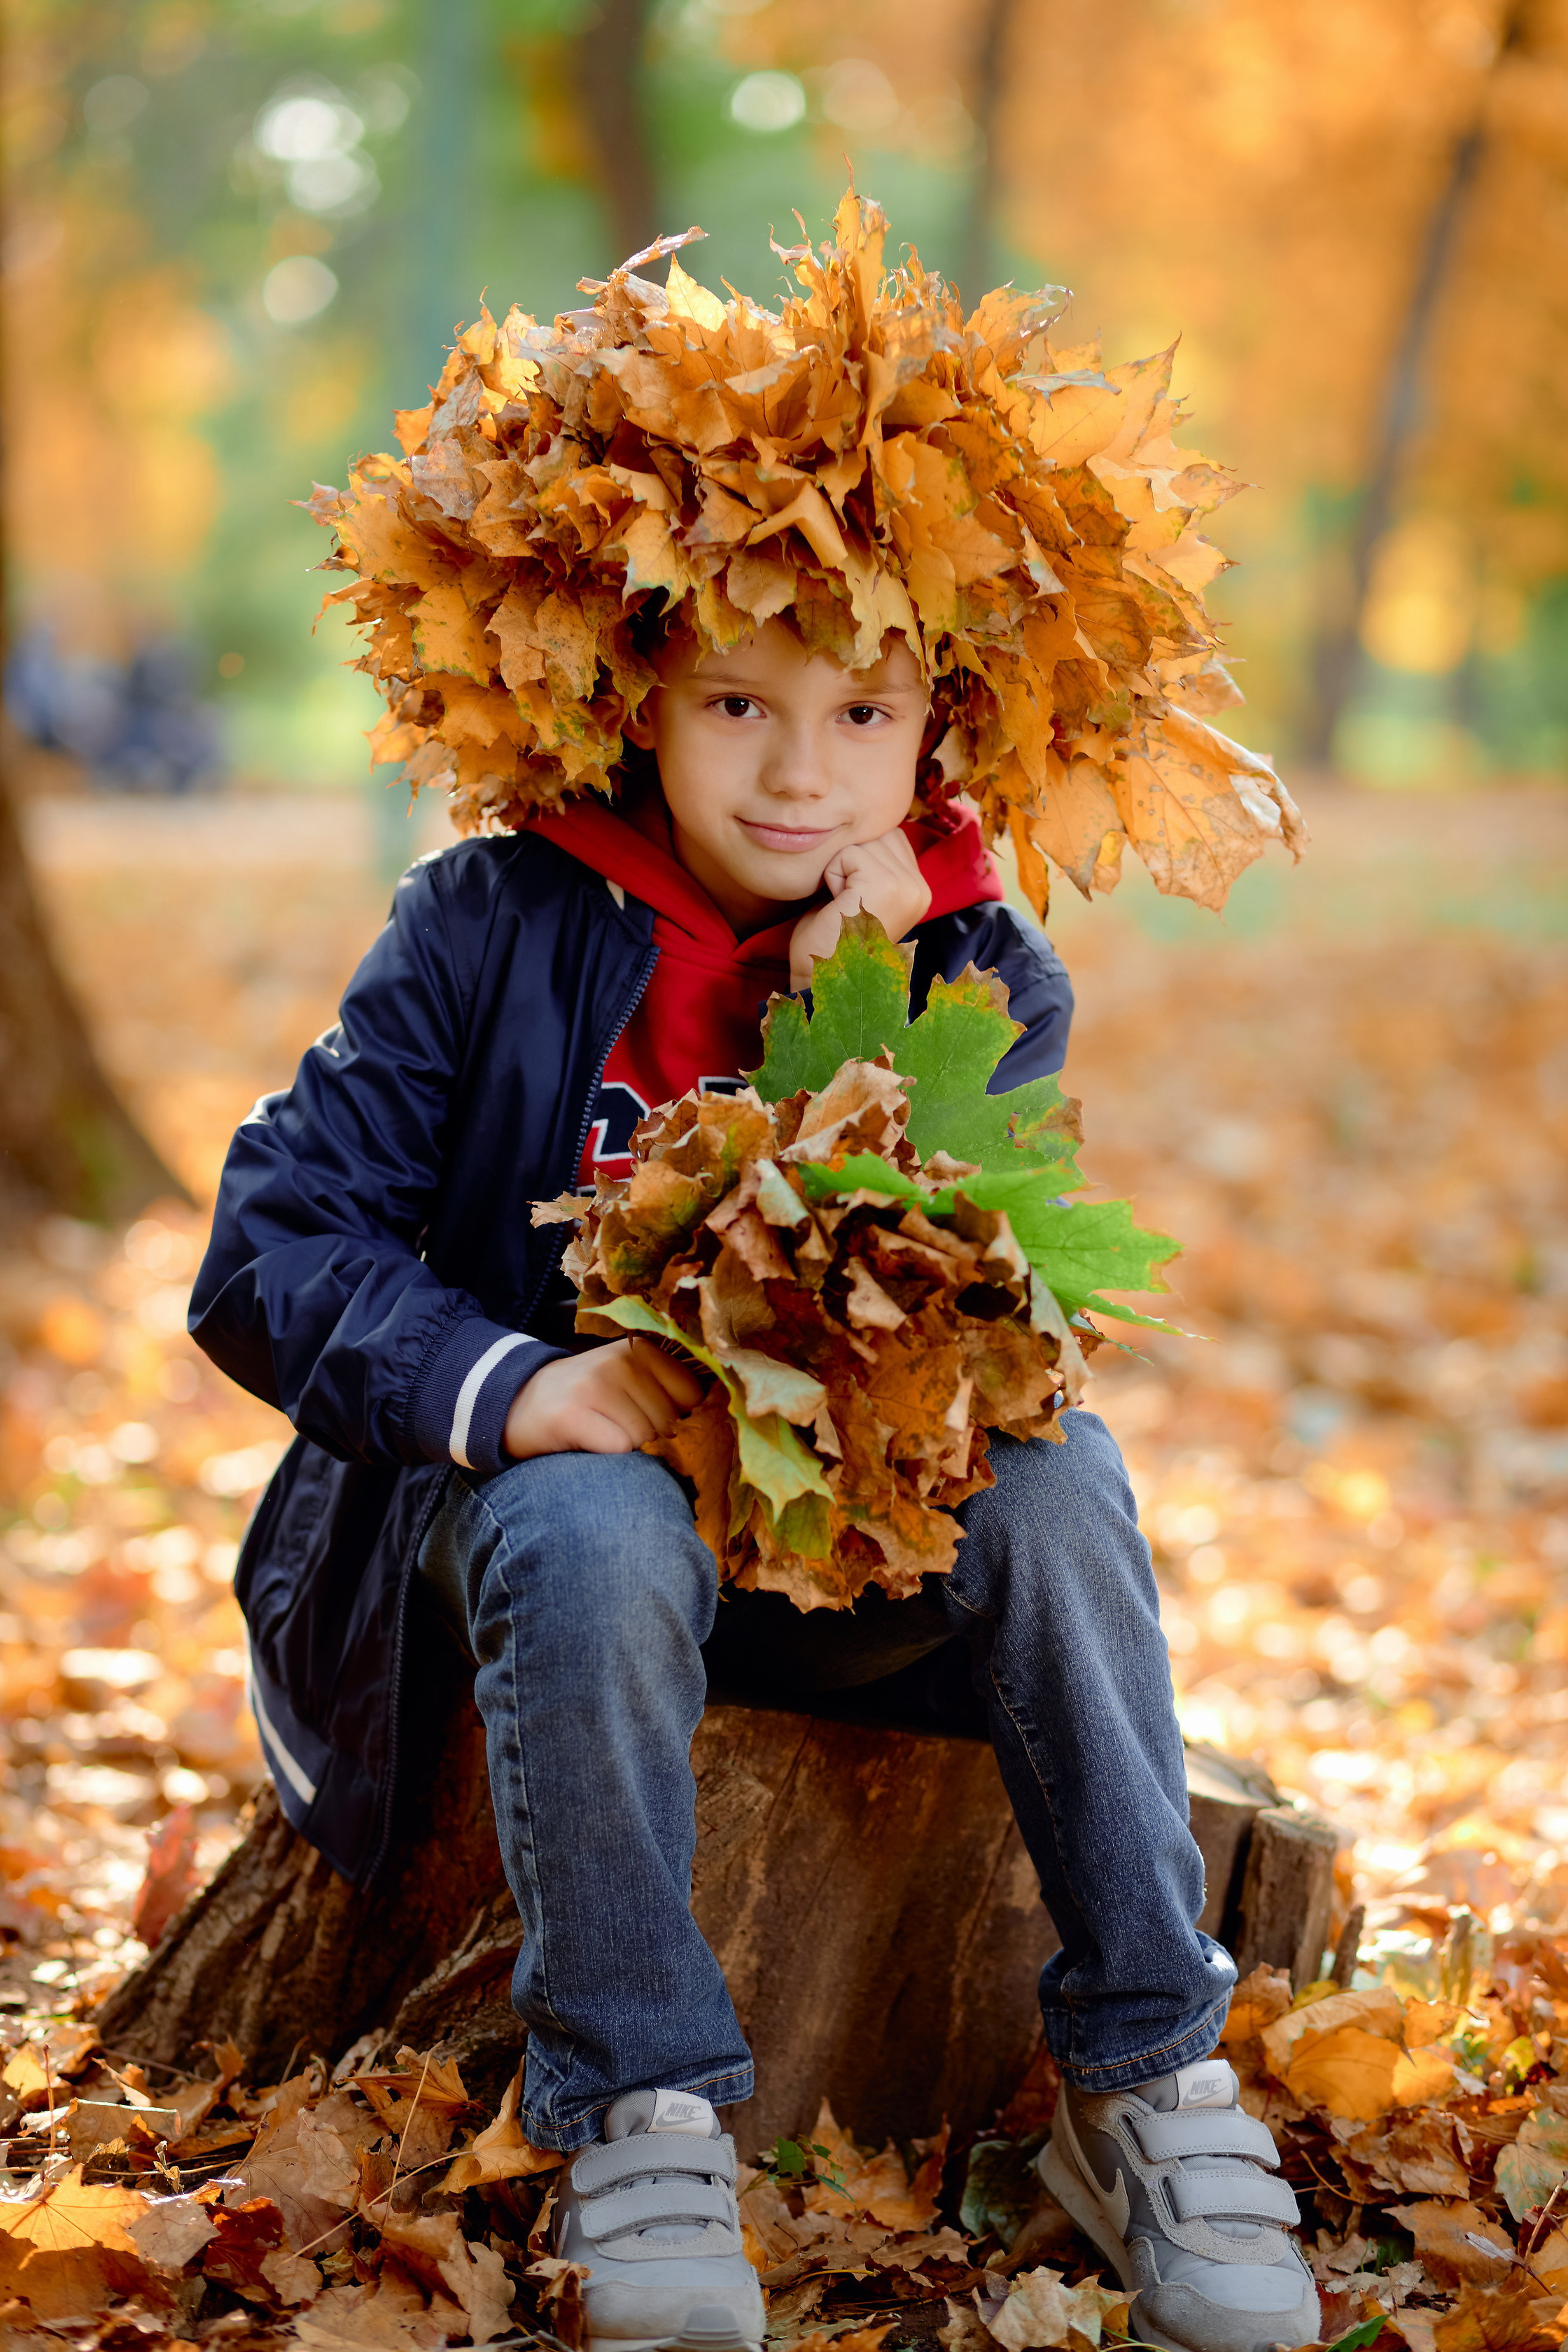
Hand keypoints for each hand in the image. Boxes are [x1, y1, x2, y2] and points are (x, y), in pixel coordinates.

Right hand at [504, 1339, 703, 1459]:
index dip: (677, 1419)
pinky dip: (607, 1458)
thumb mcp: (626, 1380)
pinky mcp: (572, 1414)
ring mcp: (595, 1384)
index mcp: (642, 1349)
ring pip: (644, 1439)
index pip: (692, 1397)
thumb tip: (714, 1424)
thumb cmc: (585, 1399)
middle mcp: (621, 1361)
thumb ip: (666, 1392)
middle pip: (668, 1423)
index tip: (647, 1418)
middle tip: (615, 1429)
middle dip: (650, 1439)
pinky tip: (588, 1445)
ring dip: (627, 1451)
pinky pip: (618, 1449)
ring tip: (600, 1434)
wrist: (515, 1403)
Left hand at [788, 827, 930, 991]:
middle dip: (848, 864)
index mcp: (920, 889)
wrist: (821, 978)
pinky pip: (846, 854)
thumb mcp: (862, 892)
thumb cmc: (831, 937)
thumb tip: (869, 821)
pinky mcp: (884, 886)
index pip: (889, 837)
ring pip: (860, 842)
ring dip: (838, 871)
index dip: (858, 860)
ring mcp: (906, 887)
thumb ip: (875, 860)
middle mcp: (921, 888)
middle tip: (846, 904)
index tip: (853, 899)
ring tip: (843, 905)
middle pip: (875, 835)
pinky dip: (832, 877)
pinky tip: (838, 905)